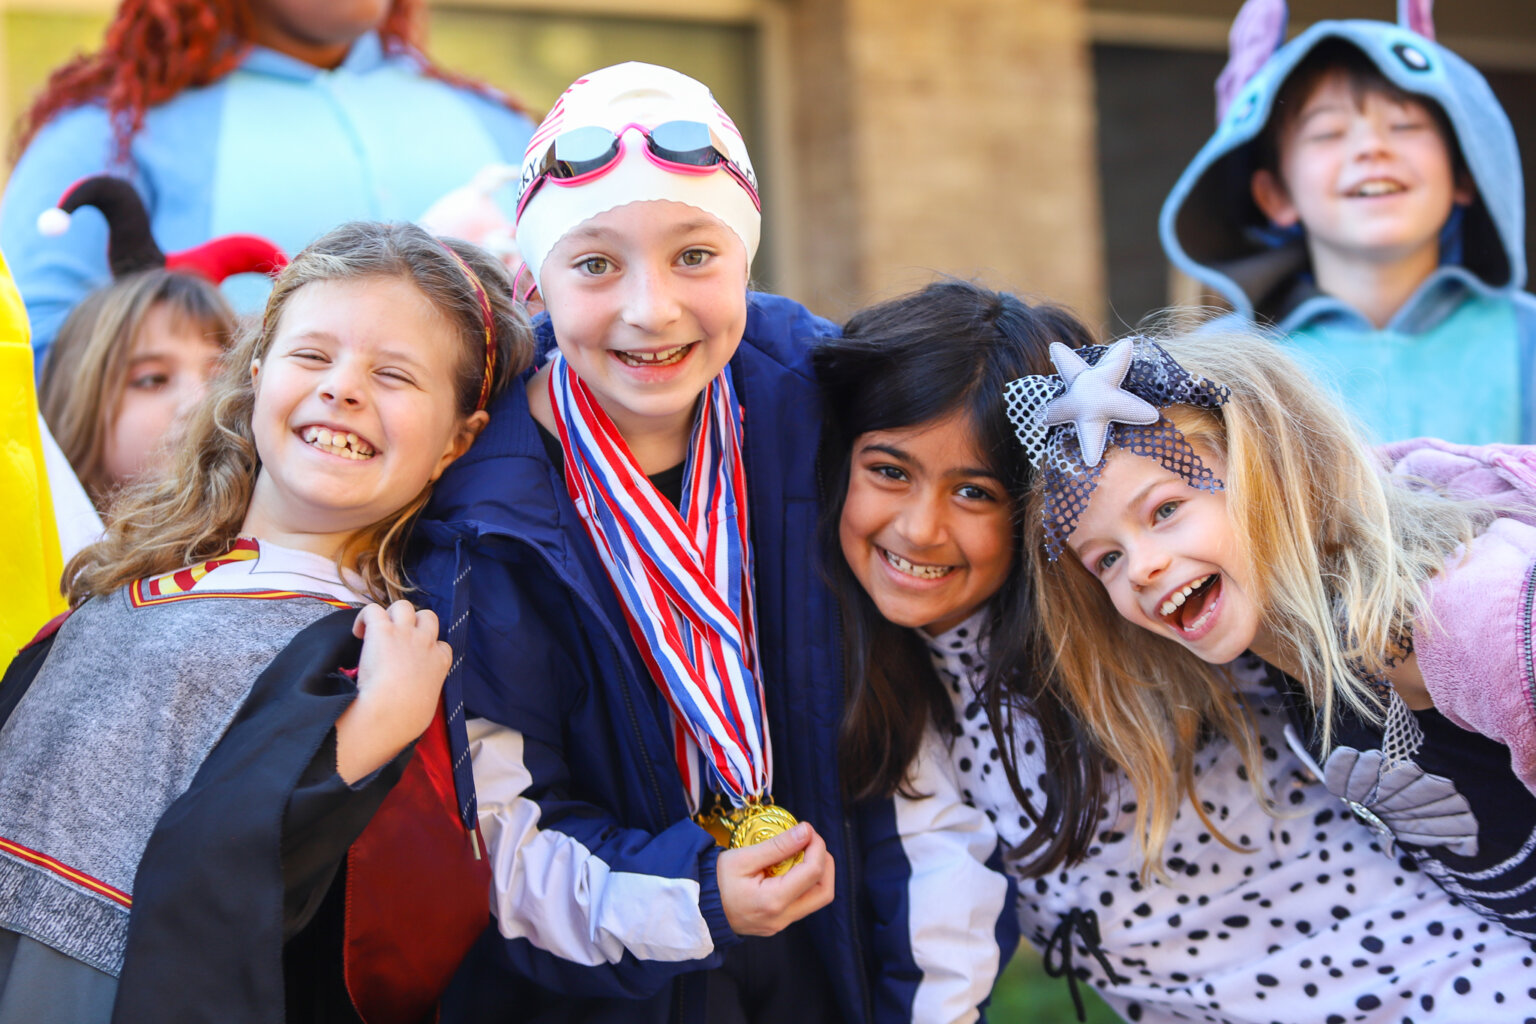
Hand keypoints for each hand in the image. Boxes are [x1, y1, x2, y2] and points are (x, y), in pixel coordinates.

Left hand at [334, 600, 450, 783]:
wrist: (391, 711)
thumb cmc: (409, 718)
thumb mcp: (428, 707)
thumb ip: (424, 696)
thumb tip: (414, 704)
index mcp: (440, 662)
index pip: (442, 645)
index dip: (428, 648)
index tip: (415, 660)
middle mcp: (426, 642)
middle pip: (427, 617)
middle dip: (414, 623)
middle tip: (396, 639)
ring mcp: (404, 633)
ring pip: (403, 606)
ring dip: (391, 615)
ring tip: (377, 631)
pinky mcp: (382, 630)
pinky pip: (372, 610)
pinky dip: (364, 618)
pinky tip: (358, 633)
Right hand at [717, 822, 834, 935]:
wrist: (697, 909)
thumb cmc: (715, 881)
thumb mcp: (742, 858)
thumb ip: (777, 845)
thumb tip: (806, 831)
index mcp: (773, 901)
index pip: (812, 872)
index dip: (817, 846)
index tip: (808, 829)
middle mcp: (782, 918)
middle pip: (824, 892)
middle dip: (826, 863)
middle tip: (812, 842)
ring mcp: (781, 924)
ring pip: (816, 899)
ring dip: (817, 873)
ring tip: (802, 851)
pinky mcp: (778, 923)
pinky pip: (802, 903)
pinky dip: (804, 882)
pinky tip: (789, 866)